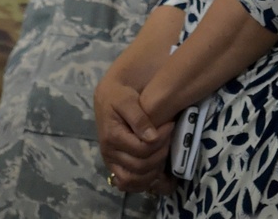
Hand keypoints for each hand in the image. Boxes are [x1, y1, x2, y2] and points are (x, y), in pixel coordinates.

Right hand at [95, 68, 174, 193]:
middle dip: (160, 154)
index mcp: (112, 137)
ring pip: (132, 180)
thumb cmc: (118, 95)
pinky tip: (154, 171)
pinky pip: (126, 183)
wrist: (106, 97)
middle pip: (140, 166)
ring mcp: (111, 162)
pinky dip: (141, 182)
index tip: (171, 125)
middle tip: (170, 138)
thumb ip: (139, 118)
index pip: (142, 149)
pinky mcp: (114, 166)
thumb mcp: (127, 99)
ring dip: (152, 172)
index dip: (160, 140)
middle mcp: (109, 153)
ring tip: (164, 153)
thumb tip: (152, 138)